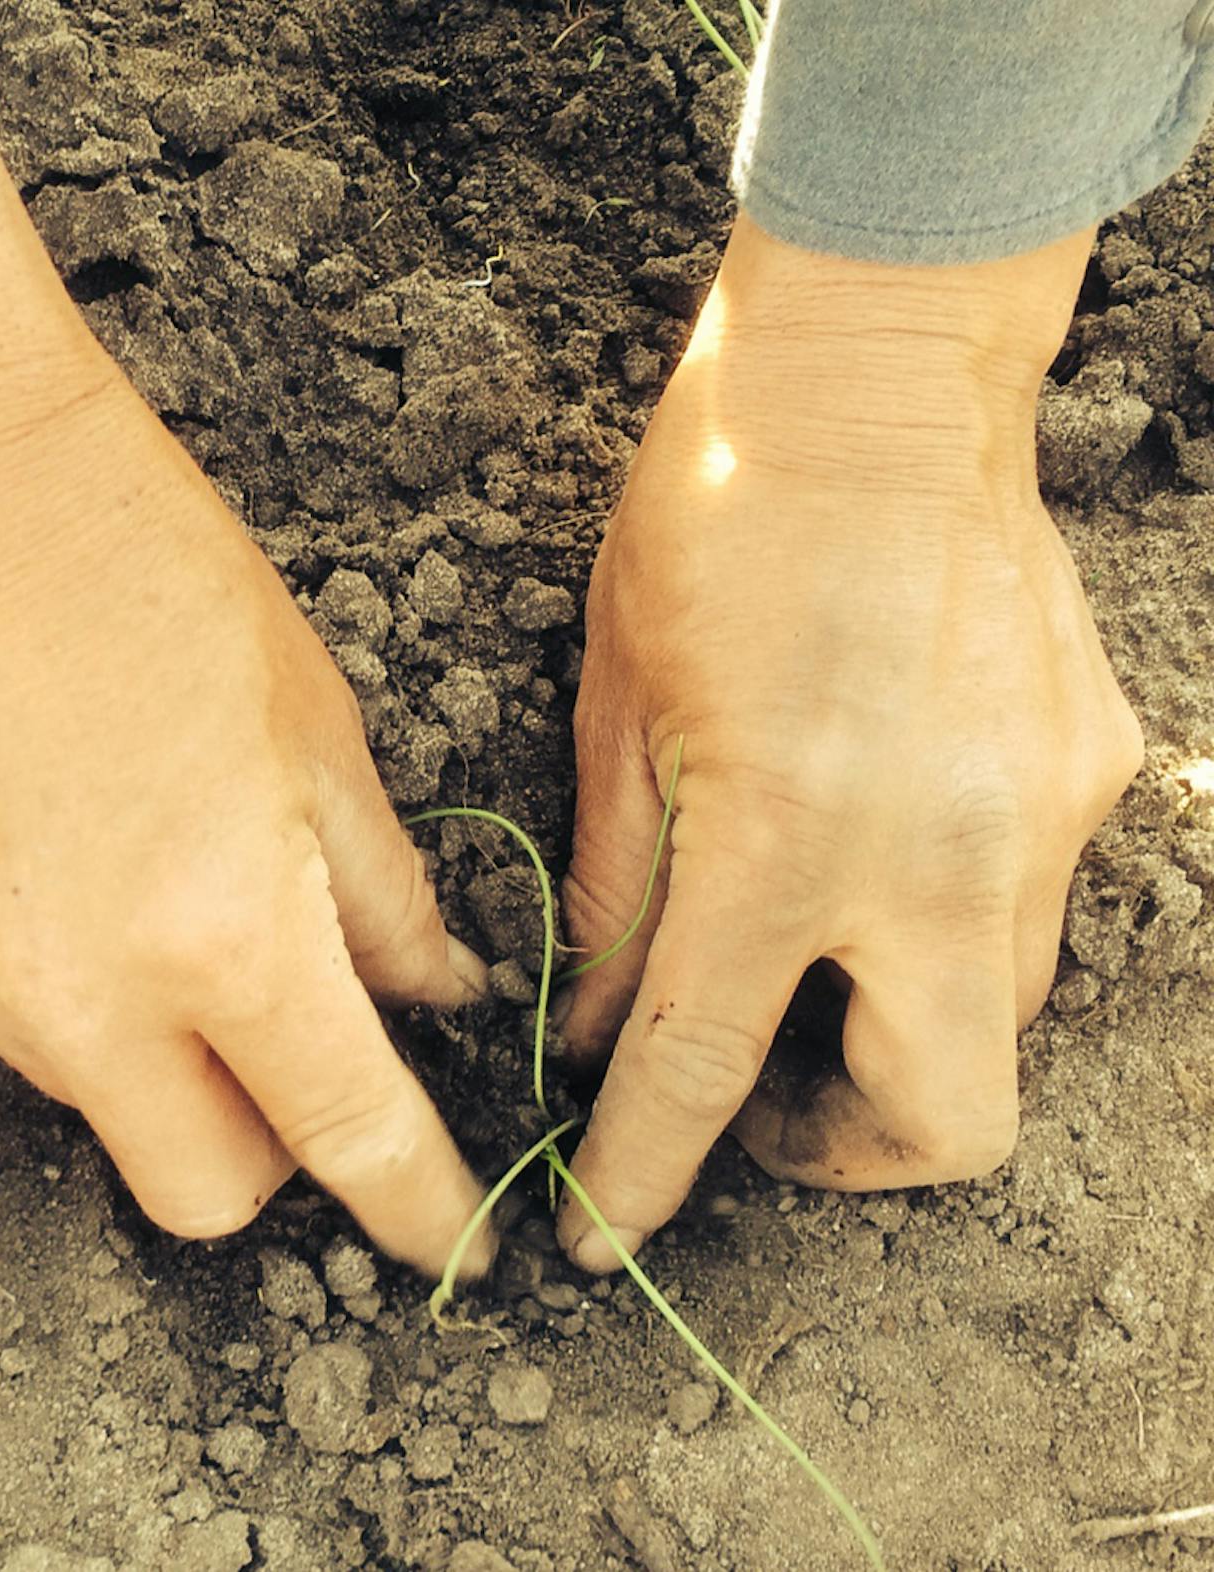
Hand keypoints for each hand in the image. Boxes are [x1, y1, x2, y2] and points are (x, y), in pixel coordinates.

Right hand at [0, 47, 493, 1273]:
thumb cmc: (147, 570)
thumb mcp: (316, 725)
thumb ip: (380, 898)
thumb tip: (426, 998)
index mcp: (224, 937)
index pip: (348, 1136)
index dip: (418, 1206)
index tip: (448, 1238)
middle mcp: (82, 996)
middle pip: (204, 1193)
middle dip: (269, 1150)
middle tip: (288, 1047)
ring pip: (94, 1098)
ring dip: (147, 1043)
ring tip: (138, 877)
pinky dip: (46, 975)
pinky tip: (45, 851)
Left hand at [554, 216, 1142, 1271]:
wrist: (878, 374)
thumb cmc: (713, 514)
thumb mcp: (617, 710)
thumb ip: (618, 893)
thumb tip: (593, 1030)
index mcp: (784, 842)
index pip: (698, 1067)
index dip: (642, 1175)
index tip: (600, 1241)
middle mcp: (937, 858)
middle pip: (938, 1121)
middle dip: (835, 1152)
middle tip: (746, 1099)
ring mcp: (1038, 816)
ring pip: (991, 1022)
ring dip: (891, 1036)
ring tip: (794, 958)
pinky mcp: (1091, 765)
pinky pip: (1024, 904)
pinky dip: (939, 925)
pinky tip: (869, 842)